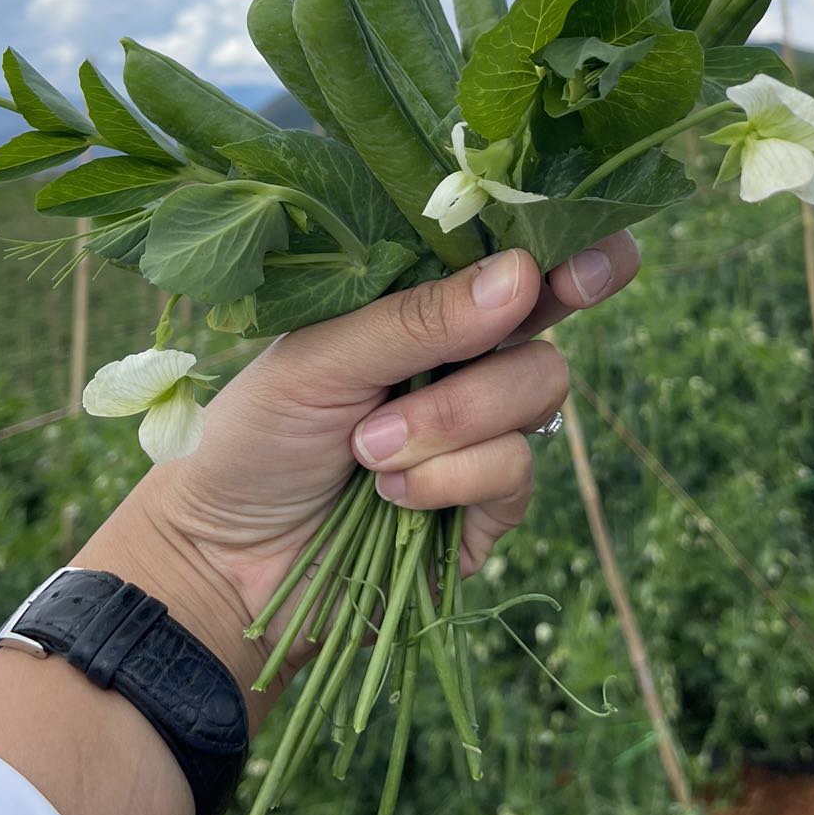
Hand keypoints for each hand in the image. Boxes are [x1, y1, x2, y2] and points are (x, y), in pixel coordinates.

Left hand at [90, 236, 638, 712]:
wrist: (219, 562)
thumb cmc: (254, 437)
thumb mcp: (320, 358)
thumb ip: (418, 318)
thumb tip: (525, 274)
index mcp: (426, 308)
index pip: (519, 265)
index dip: (572, 253)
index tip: (594, 260)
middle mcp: (467, 365)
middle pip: (546, 336)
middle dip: (493, 358)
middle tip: (482, 346)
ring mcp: (482, 438)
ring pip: (537, 398)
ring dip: (452, 423)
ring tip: (370, 451)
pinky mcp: (486, 511)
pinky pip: (514, 473)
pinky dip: (451, 480)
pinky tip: (391, 497)